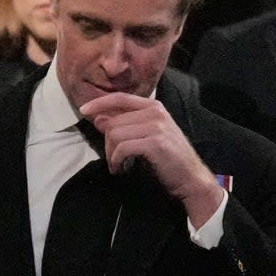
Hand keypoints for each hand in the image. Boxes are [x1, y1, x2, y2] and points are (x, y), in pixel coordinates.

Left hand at [81, 92, 223, 227]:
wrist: (191, 178)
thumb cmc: (169, 160)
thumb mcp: (146, 137)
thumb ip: (125, 125)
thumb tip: (99, 118)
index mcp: (154, 107)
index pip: (120, 98)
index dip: (99, 102)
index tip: (84, 110)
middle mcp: (155, 112)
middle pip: (113, 121)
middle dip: (107, 143)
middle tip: (113, 160)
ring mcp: (156, 126)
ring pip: (114, 134)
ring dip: (111, 154)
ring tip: (117, 166)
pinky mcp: (154, 142)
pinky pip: (122, 148)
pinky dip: (116, 160)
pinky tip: (122, 168)